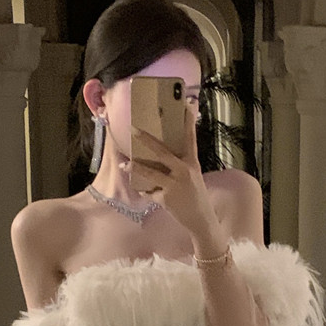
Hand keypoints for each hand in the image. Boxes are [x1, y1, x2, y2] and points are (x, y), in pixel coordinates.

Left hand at [126, 106, 215, 237]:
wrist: (201, 220)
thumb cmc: (196, 196)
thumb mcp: (193, 177)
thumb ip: (181, 165)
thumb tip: (163, 154)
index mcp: (192, 163)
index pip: (190, 138)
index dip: (188, 122)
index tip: (186, 105)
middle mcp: (184, 171)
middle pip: (162, 152)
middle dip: (146, 140)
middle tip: (133, 129)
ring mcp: (174, 185)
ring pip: (150, 173)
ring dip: (135, 167)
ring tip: (123, 164)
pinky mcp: (166, 198)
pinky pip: (150, 192)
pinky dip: (145, 191)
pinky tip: (142, 191)